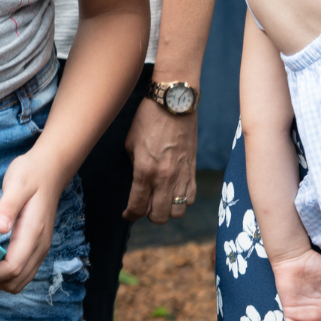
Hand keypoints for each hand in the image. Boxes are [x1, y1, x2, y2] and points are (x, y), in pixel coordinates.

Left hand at [0, 148, 65, 293]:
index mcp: (34, 233)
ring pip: (18, 281)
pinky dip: (2, 274)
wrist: (50, 170)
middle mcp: (39, 247)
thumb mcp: (17, 183)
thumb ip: (8, 206)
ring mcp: (39, 249)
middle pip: (14, 282)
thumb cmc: (32, 174)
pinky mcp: (35, 248)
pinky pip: (20, 273)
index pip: (12, 268)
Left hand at [124, 97, 197, 223]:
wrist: (175, 103)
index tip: (127, 215)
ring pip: (177, 212)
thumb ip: (134, 167)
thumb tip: (137, 183)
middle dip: (148, 216)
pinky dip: (182, 201)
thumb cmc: (148, 119)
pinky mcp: (193, 170)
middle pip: (159, 217)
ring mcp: (182, 176)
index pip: (137, 207)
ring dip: (167, 210)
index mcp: (145, 171)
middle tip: (143, 207)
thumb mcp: (131, 143)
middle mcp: (165, 178)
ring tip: (160, 200)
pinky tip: (173, 191)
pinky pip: (190, 198)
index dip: (130, 215)